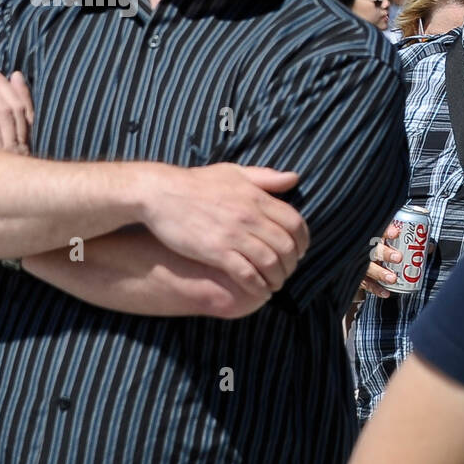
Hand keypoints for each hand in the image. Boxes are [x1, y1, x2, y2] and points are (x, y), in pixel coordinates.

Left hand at [0, 63, 33, 153]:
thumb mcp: (3, 151)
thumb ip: (8, 129)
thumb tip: (7, 98)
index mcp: (26, 145)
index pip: (28, 113)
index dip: (22, 92)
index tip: (14, 74)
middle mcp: (22, 146)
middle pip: (15, 109)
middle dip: (0, 85)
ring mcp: (9, 150)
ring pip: (2, 113)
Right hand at [139, 163, 309, 297]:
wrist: (160, 193)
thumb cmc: (196, 182)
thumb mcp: (234, 172)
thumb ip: (266, 177)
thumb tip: (295, 178)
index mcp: (257, 197)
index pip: (295, 222)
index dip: (303, 240)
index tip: (300, 251)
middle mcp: (250, 216)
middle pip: (286, 245)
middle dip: (292, 263)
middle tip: (288, 271)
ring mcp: (233, 234)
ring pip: (270, 262)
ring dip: (278, 278)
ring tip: (275, 284)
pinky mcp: (216, 251)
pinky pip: (246, 273)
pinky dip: (258, 286)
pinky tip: (260, 291)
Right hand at [360, 219, 436, 298]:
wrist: (360, 261)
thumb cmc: (379, 249)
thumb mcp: (391, 243)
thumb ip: (408, 244)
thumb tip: (429, 246)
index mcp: (374, 238)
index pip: (378, 231)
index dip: (386, 231)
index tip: (396, 233)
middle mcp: (365, 251)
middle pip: (373, 250)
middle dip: (385, 254)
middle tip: (398, 257)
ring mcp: (360, 264)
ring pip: (368, 268)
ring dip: (380, 273)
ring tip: (392, 278)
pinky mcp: (359, 277)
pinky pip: (366, 284)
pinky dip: (376, 289)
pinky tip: (386, 292)